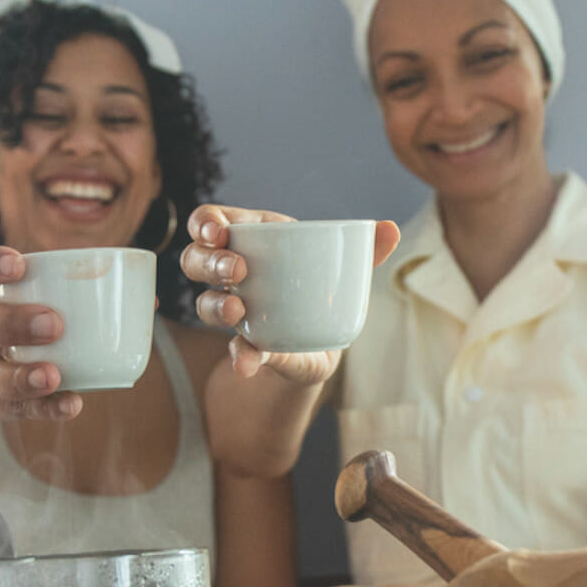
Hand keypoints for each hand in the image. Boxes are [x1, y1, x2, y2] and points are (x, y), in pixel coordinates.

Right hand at [0, 244, 81, 420]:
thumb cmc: (18, 316)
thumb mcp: (29, 293)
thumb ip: (75, 289)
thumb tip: (146, 297)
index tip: (18, 263)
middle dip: (10, 323)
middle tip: (54, 325)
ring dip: (19, 377)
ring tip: (53, 376)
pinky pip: (9, 408)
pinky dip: (42, 408)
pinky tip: (70, 404)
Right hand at [180, 205, 399, 382]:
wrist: (324, 346)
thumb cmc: (326, 294)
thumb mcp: (345, 273)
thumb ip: (365, 252)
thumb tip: (390, 230)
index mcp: (256, 239)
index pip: (212, 222)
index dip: (205, 222)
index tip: (217, 231)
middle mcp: (234, 272)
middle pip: (196, 258)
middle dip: (209, 261)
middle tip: (236, 270)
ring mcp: (233, 308)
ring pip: (204, 301)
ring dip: (215, 305)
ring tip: (237, 310)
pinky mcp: (243, 345)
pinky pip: (233, 348)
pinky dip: (240, 356)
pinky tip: (246, 364)